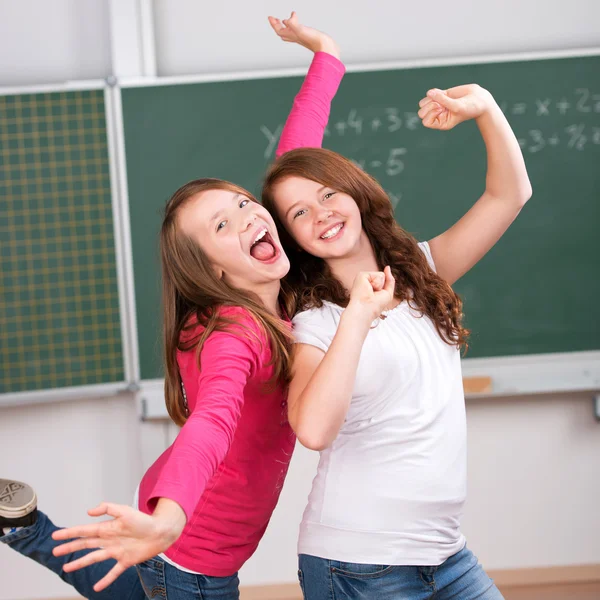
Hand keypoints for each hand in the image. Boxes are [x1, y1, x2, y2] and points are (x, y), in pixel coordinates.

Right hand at [52, 499, 185, 591]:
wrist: (161, 531)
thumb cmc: (144, 520)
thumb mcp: (125, 510)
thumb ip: (108, 508)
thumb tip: (89, 511)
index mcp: (107, 528)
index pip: (84, 531)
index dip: (70, 533)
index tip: (56, 536)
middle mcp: (109, 540)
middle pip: (85, 545)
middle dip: (70, 548)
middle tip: (55, 552)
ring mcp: (116, 551)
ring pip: (94, 558)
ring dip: (80, 563)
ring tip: (66, 568)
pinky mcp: (126, 561)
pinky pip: (113, 572)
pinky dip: (105, 580)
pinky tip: (96, 587)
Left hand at [268, 12, 339, 57]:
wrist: (326, 47)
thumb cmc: (314, 40)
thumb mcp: (301, 30)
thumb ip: (293, 24)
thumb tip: (286, 20)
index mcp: (292, 35)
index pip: (279, 30)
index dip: (273, 24)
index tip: (270, 17)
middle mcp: (295, 37)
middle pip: (282, 32)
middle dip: (277, 25)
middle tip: (274, 18)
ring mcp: (301, 37)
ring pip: (289, 32)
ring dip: (285, 26)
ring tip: (284, 21)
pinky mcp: (307, 36)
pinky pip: (298, 30)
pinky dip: (295, 25)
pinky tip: (298, 23)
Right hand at [347, 266, 395, 321]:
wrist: (365, 309)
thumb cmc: (375, 306)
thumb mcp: (387, 293)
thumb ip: (389, 280)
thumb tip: (387, 267)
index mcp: (370, 286)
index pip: (383, 281)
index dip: (382, 289)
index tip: (375, 298)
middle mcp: (366, 281)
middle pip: (383, 277)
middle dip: (382, 287)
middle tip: (373, 295)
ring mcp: (363, 278)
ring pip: (381, 275)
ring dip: (379, 286)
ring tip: (370, 292)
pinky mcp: (361, 275)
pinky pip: (377, 275)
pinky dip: (376, 283)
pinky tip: (369, 288)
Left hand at [418, 84, 494, 130]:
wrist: (480, 99)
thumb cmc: (470, 107)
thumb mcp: (457, 106)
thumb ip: (443, 100)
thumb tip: (429, 92)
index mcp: (441, 123)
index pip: (425, 122)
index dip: (430, 114)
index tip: (441, 109)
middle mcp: (438, 115)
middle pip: (422, 112)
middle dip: (430, 105)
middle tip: (441, 103)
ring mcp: (438, 105)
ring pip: (423, 103)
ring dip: (431, 98)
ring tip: (442, 97)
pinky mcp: (441, 96)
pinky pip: (430, 94)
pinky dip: (434, 91)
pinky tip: (444, 93)